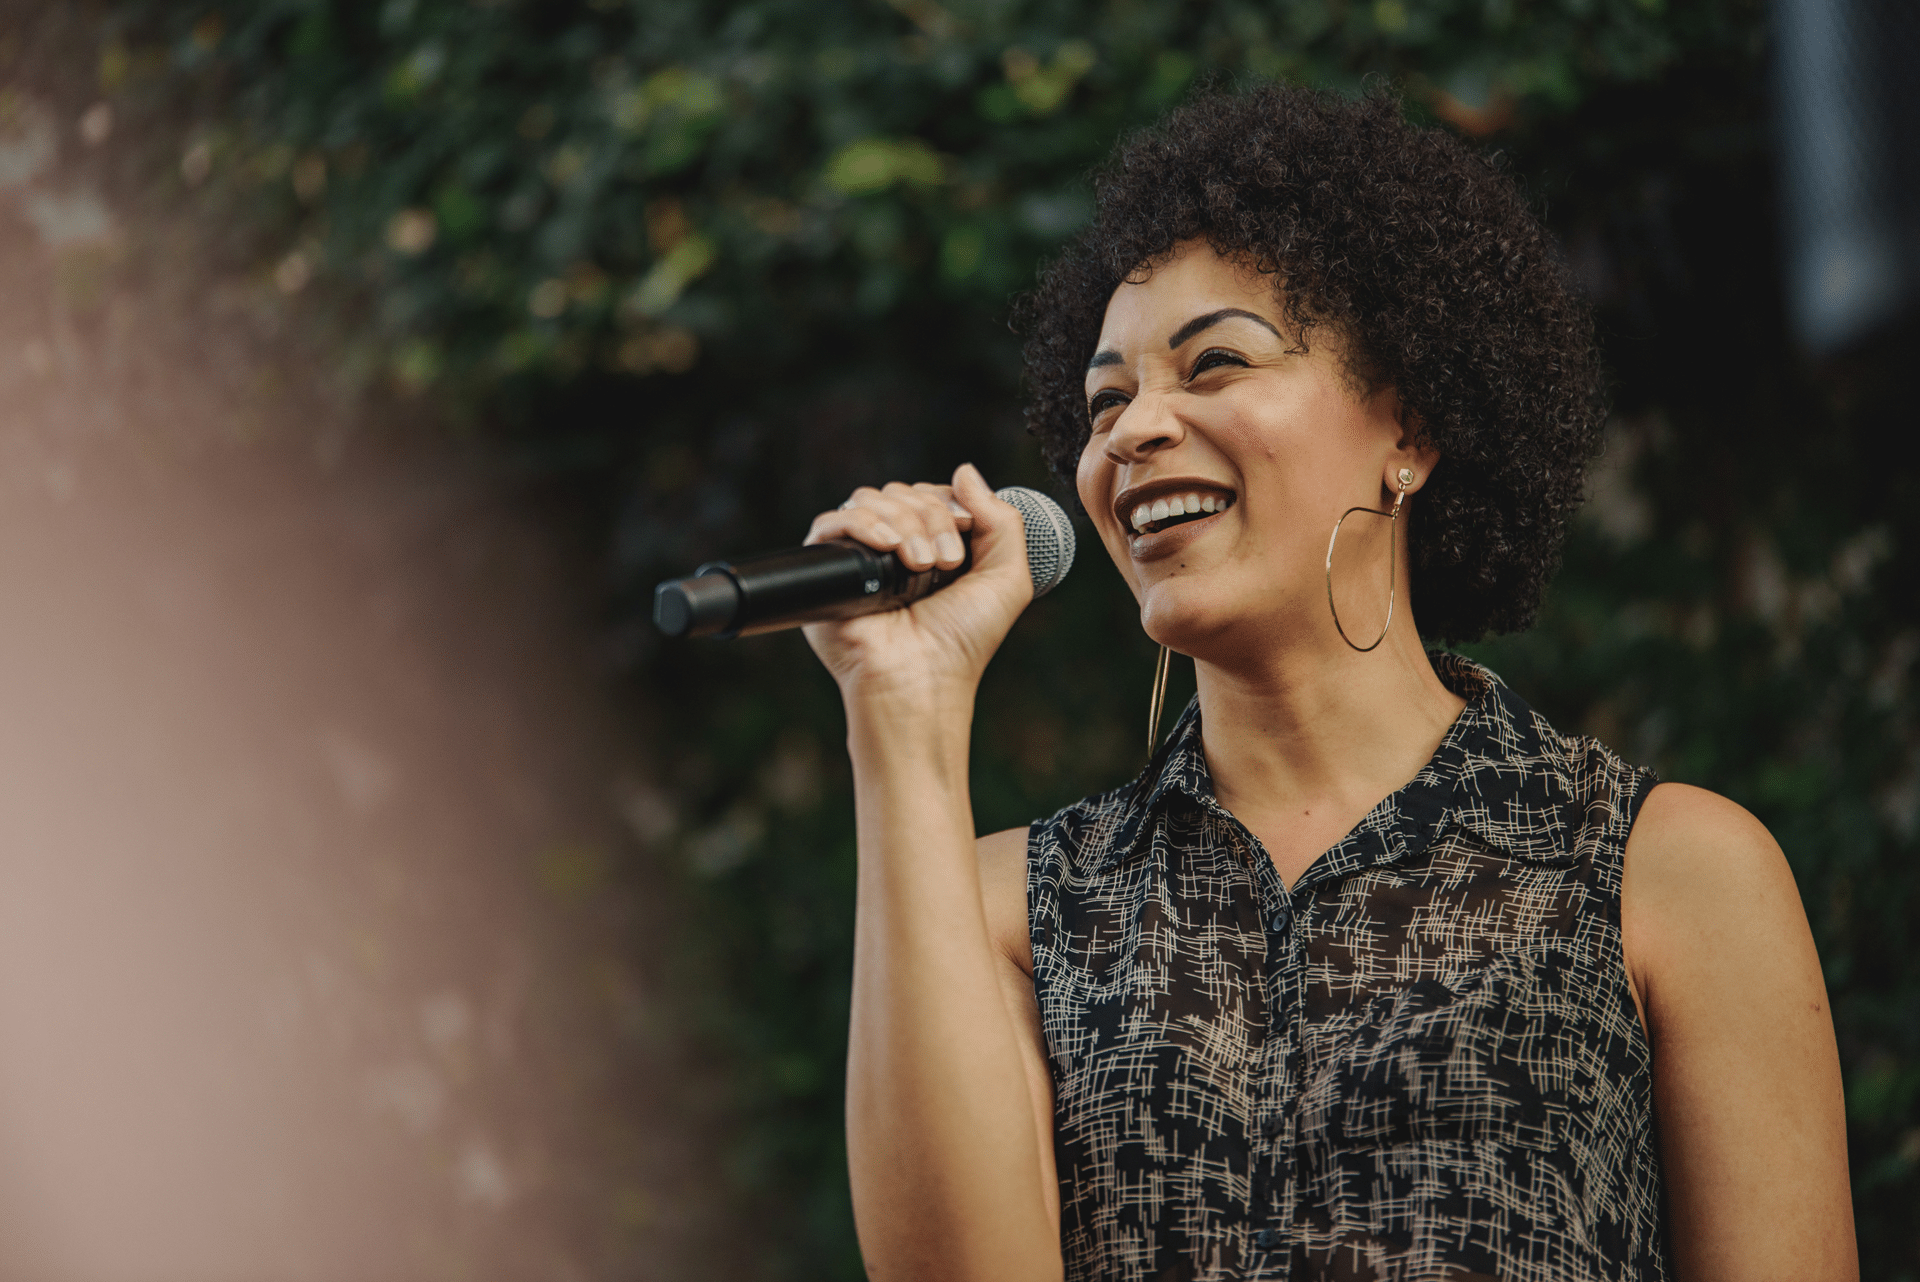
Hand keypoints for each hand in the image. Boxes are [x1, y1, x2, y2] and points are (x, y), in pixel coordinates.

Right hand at [801, 463, 1032, 703]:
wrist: (922, 680)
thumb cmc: (963, 641)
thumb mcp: (1006, 578)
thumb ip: (1001, 519)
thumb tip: (963, 470)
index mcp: (933, 546)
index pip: (931, 493)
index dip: (950, 504)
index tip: (966, 535)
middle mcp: (894, 548)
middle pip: (903, 493)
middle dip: (931, 518)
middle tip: (945, 563)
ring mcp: (860, 556)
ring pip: (870, 500)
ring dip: (904, 523)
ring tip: (921, 565)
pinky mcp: (827, 569)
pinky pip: (833, 521)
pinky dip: (863, 524)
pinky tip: (890, 548)